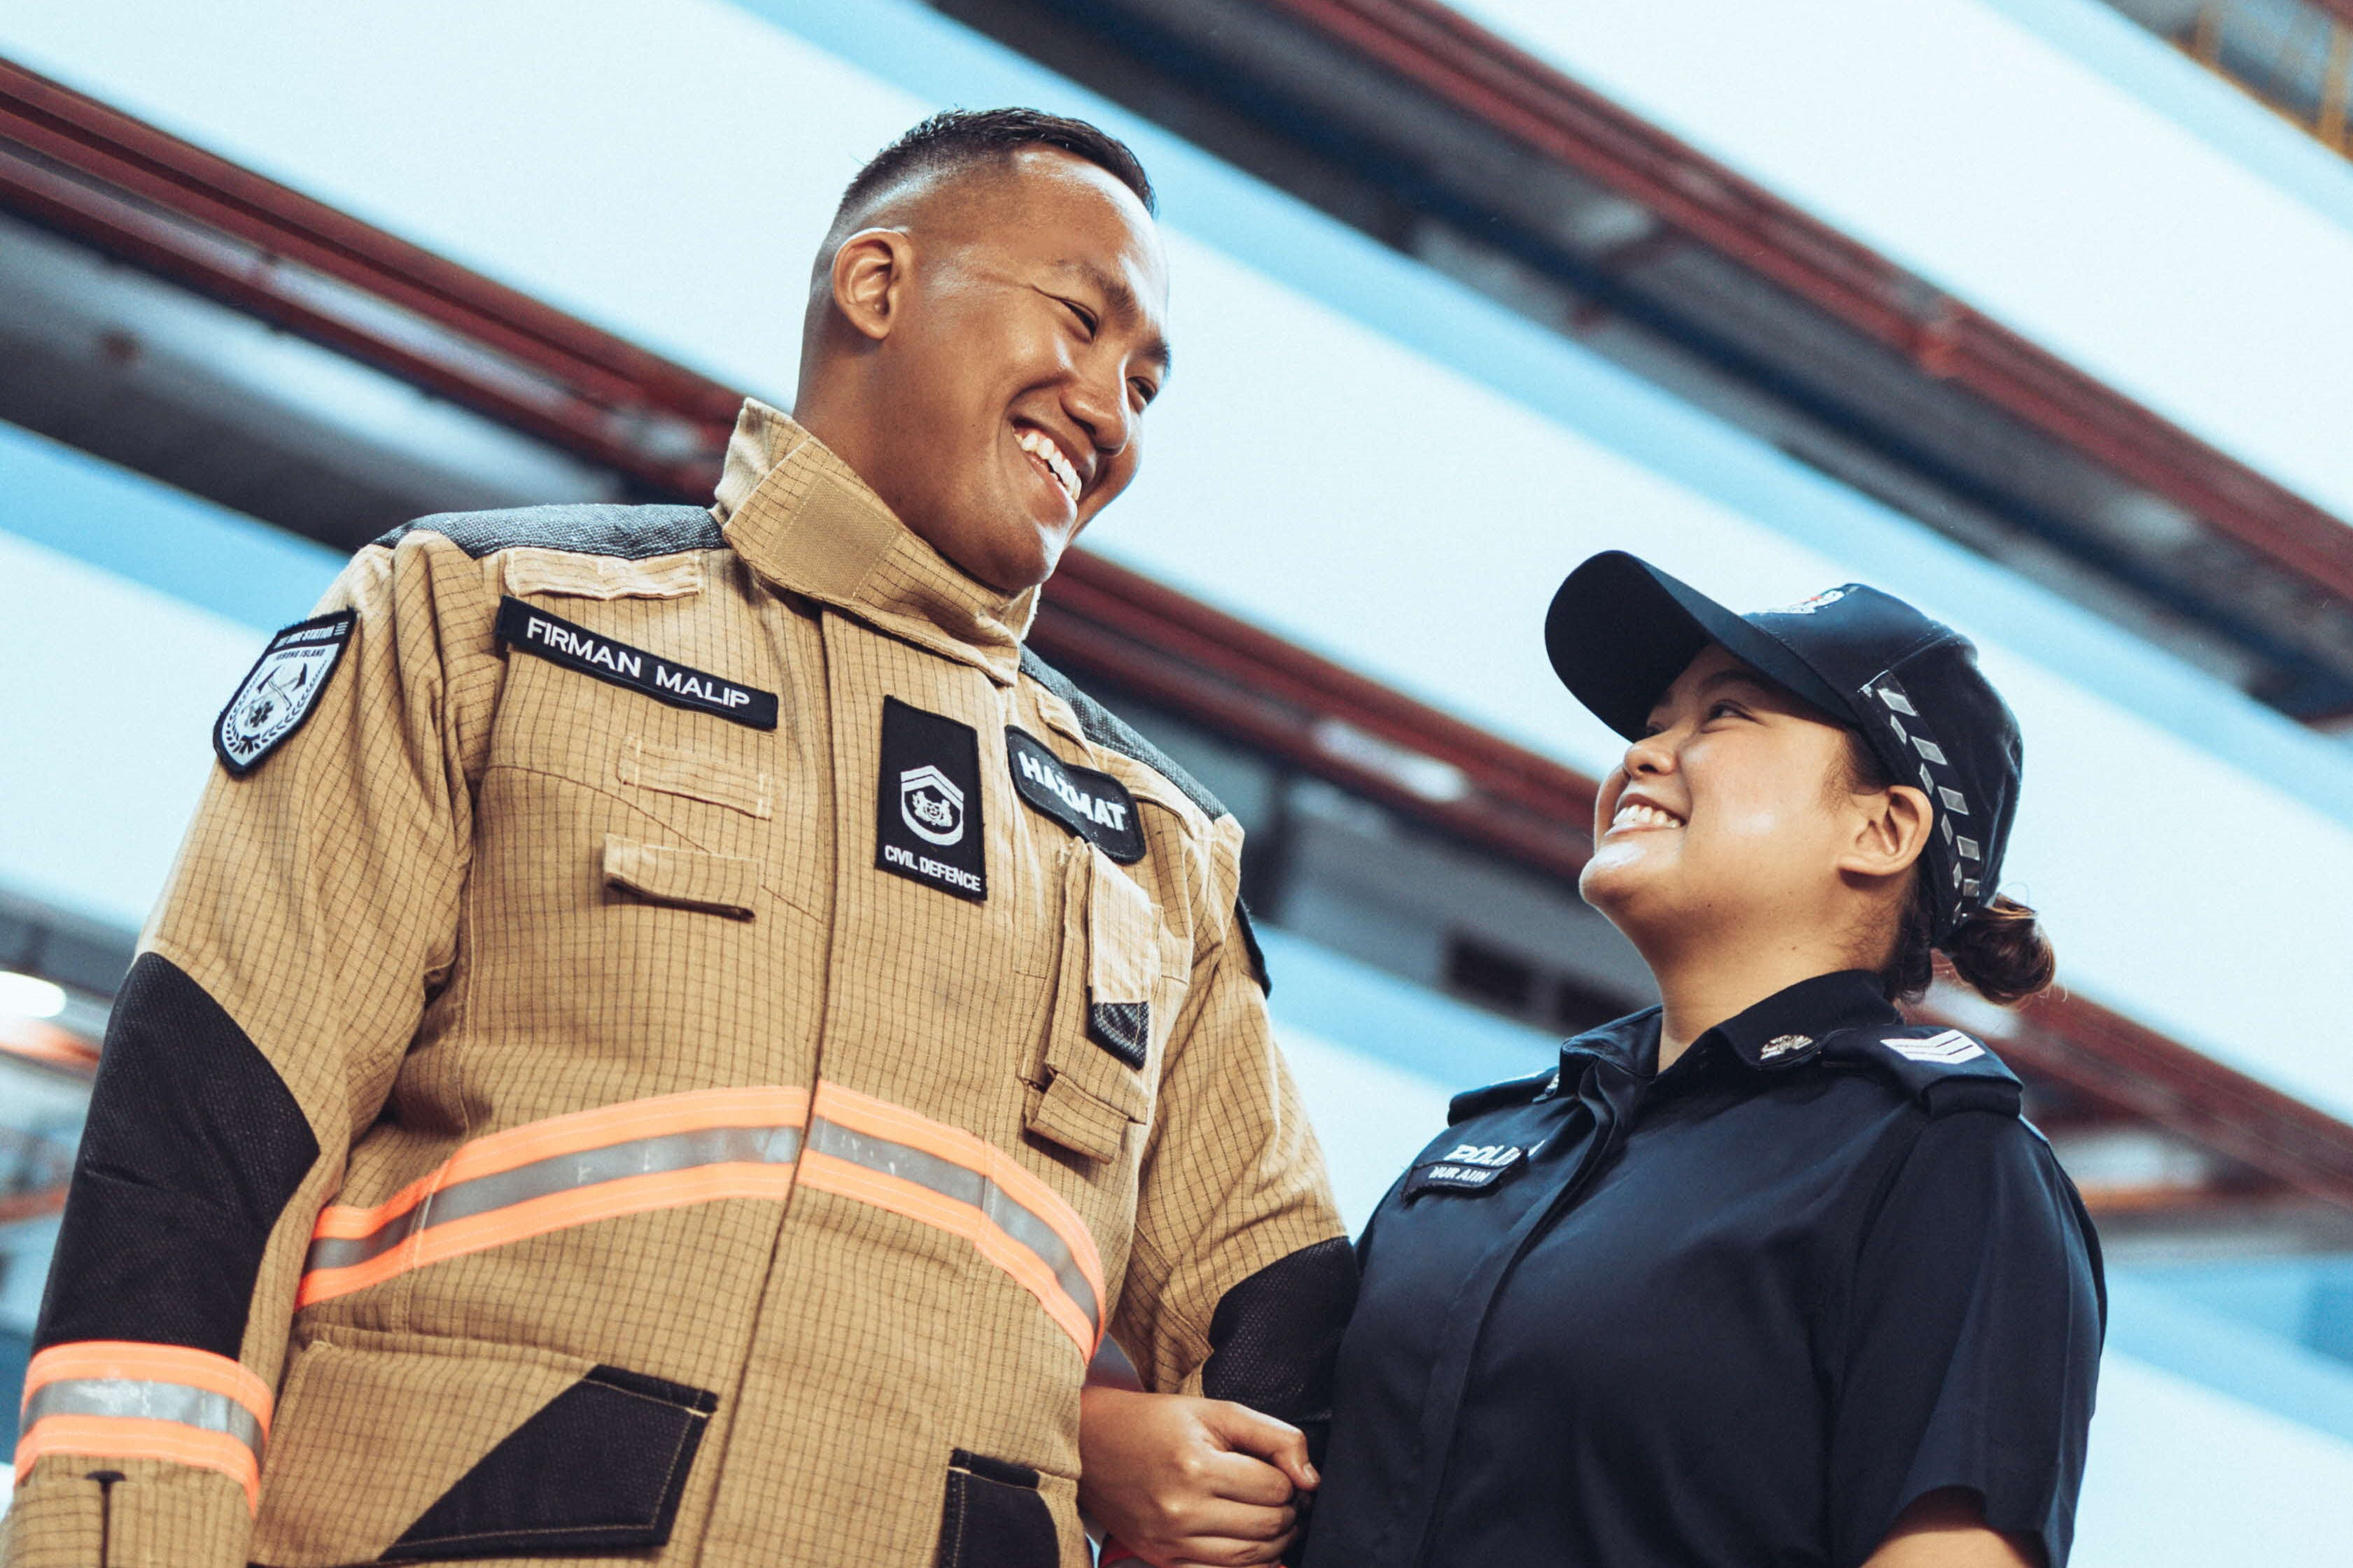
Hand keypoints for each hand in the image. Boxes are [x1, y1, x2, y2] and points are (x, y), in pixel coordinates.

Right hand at [1077, 1386, 1315, 1566]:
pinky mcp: (1159, 1559)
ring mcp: (1169, 1541)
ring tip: (1276, 1522)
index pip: (1275, 1488)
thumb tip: (1311, 1478)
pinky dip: (1246, 1567)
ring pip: (1249, 1559)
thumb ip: (1273, 1436)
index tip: (1287, 1474)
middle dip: (1290, 1514)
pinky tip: (1253, 1548)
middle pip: (1267, 1527)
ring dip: (1276, 1544)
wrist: (1090, 1444)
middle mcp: (1181, 1509)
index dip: (1292, 1482)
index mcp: (1196, 1466)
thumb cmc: (1156, 1422)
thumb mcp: (1215, 1412)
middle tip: (1289, 1499)